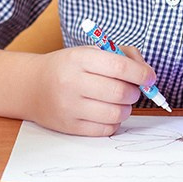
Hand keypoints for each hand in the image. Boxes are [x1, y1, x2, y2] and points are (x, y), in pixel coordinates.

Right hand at [27, 45, 152, 135]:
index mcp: (79, 58)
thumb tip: (147, 73)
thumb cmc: (69, 67)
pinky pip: (105, 130)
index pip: (119, 66)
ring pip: (116, 113)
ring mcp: (69, 106)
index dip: (141, 73)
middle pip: (120, 92)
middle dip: (135, 92)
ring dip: (127, 108)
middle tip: (133, 90)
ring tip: (121, 102)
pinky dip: (115, 122)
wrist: (32, 86)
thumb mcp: (90, 51)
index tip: (150, 77)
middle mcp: (72, 82)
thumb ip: (122, 55)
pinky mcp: (69, 126)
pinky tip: (109, 113)